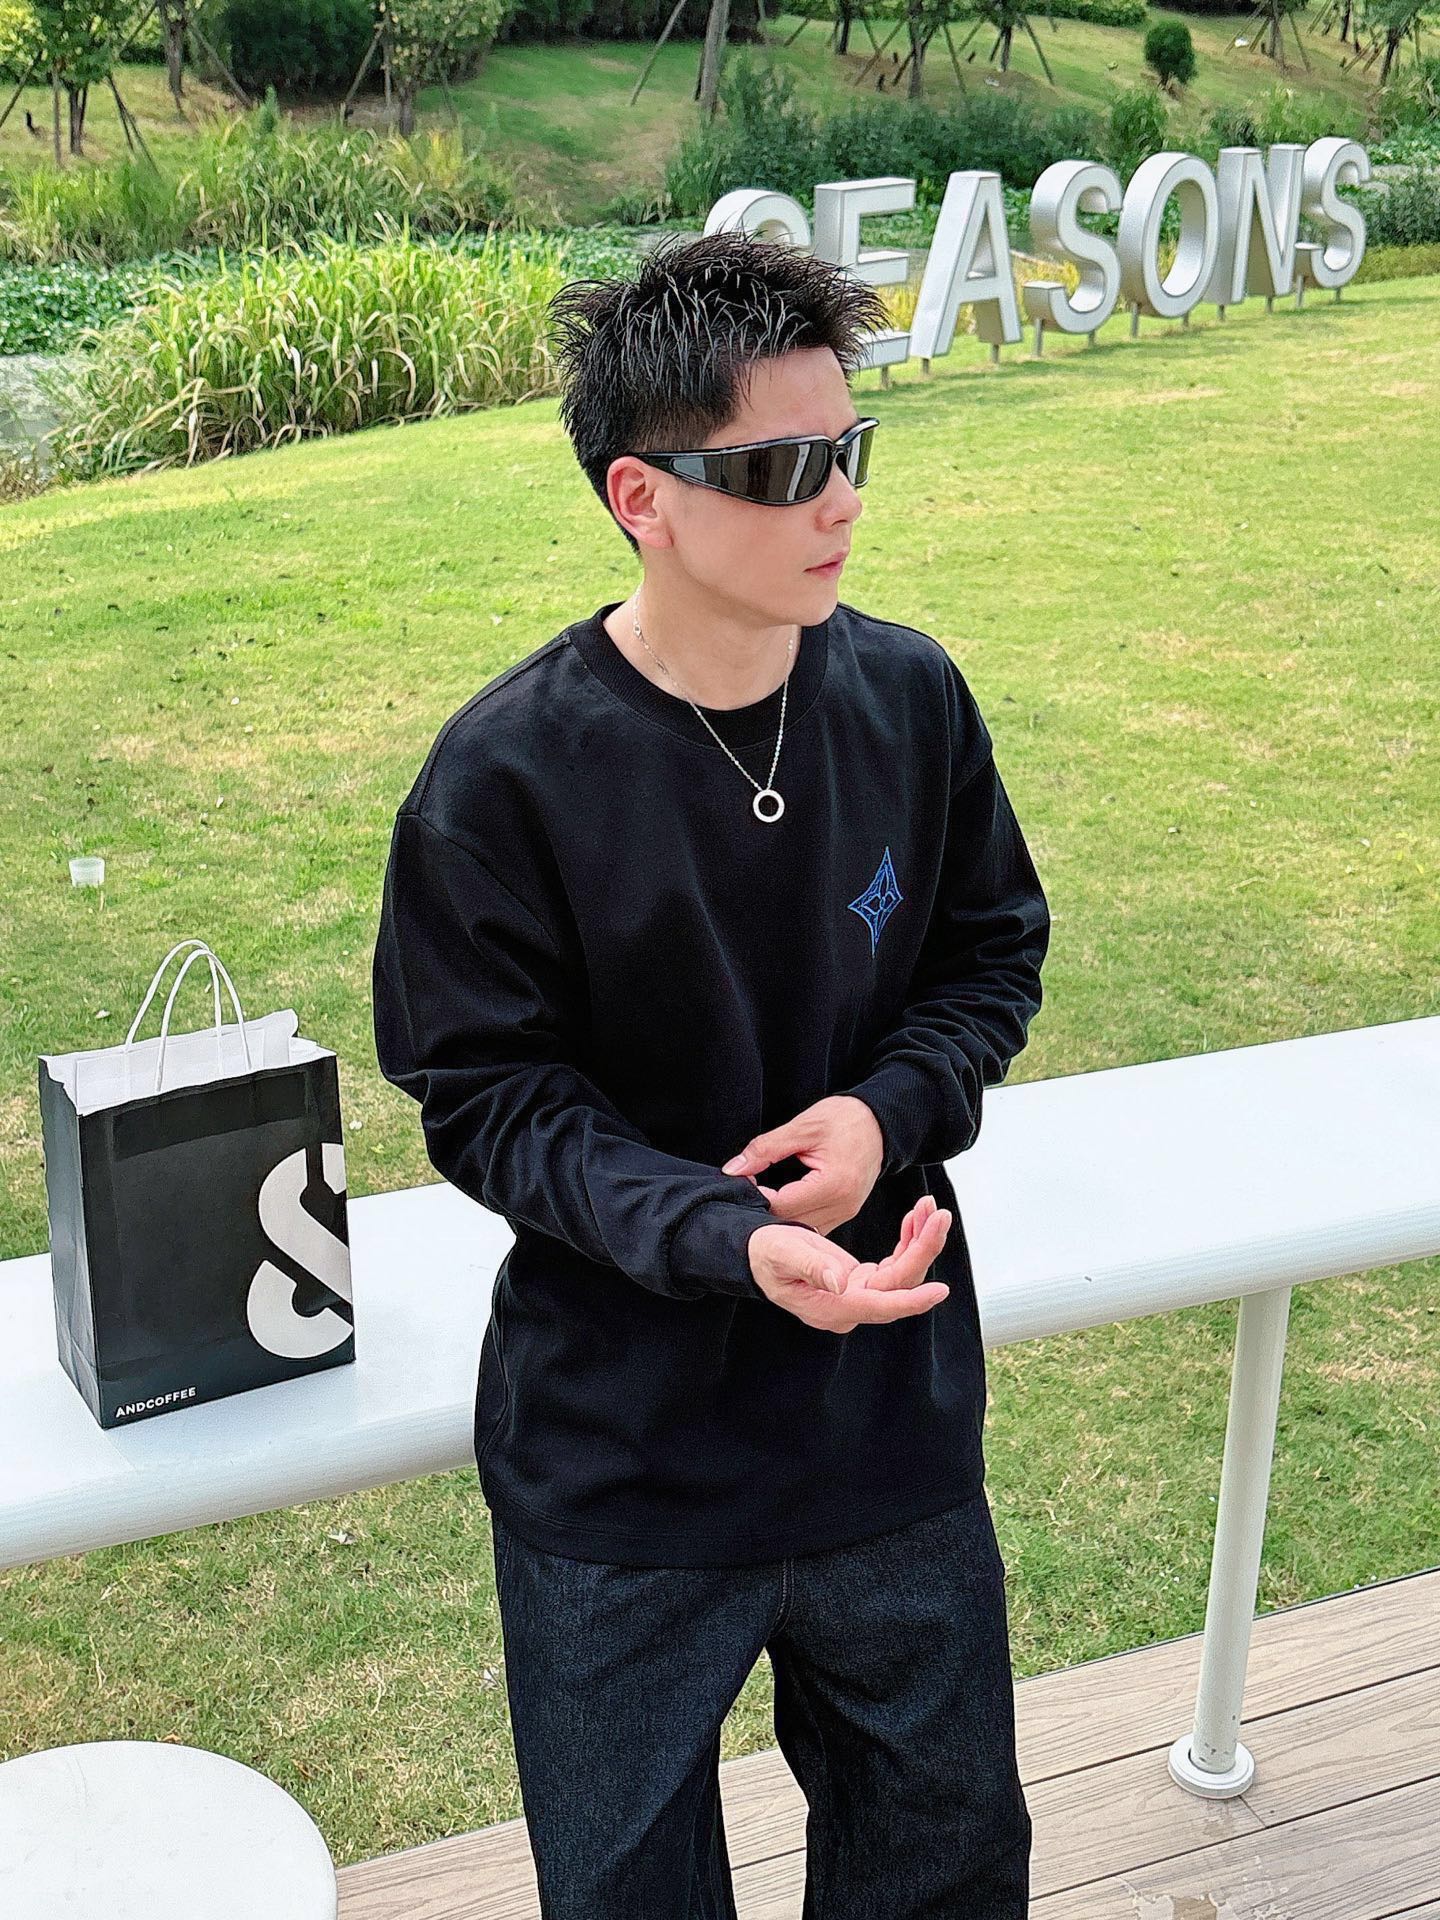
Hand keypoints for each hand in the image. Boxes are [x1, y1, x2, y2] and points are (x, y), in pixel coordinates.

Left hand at [722, 1094, 884, 1233]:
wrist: (881, 1122)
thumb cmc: (846, 1119)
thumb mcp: (802, 1127)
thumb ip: (765, 1149)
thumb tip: (733, 1169)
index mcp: (834, 1185)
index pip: (781, 1206)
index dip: (756, 1196)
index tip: (743, 1180)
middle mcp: (843, 1206)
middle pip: (790, 1223)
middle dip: (765, 1209)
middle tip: (748, 1188)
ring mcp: (847, 1212)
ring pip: (801, 1230)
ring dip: (780, 1216)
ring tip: (764, 1194)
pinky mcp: (846, 1212)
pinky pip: (814, 1225)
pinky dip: (795, 1216)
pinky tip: (784, 1200)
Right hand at [747, 1195, 951, 1333]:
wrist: (759, 1253)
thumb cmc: (766, 1253)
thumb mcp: (782, 1253)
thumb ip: (810, 1267)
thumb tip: (840, 1282)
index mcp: (832, 1307)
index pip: (880, 1306)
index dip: (912, 1300)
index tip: (940, 1290)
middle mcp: (851, 1306)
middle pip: (900, 1285)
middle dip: (924, 1249)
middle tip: (939, 1214)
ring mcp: (859, 1295)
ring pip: (903, 1273)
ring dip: (921, 1241)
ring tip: (931, 1209)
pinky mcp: (864, 1281)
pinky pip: (896, 1264)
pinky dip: (908, 1241)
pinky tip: (915, 1219)